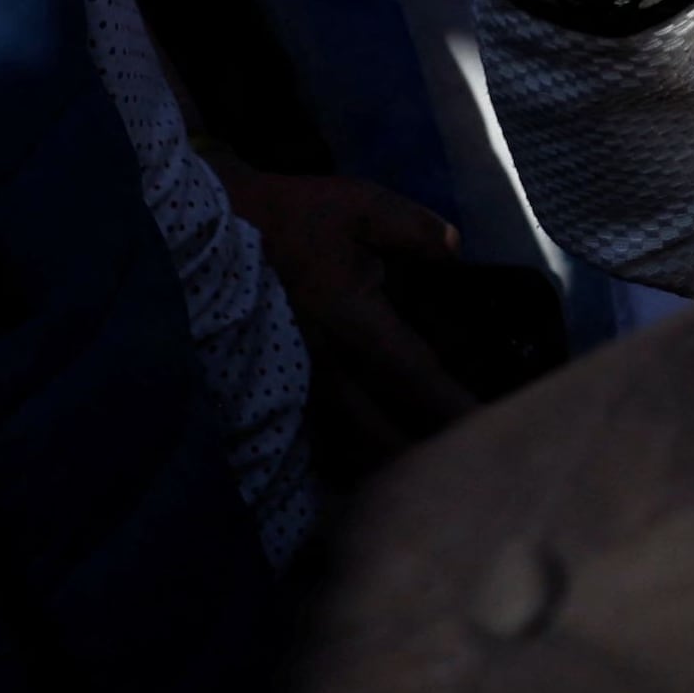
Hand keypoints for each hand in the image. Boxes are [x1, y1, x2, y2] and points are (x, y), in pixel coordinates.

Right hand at [218, 165, 481, 471]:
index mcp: (350, 322)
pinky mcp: (271, 399)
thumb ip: (409, 228)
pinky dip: (348, 466)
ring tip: (428, 486)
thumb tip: (455, 247)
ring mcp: (293, 392)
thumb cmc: (288, 219)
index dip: (454, 408)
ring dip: (388, 470)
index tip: (490, 431)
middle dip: (427, 461)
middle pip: (384, 438)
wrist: (202, 235)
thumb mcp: (355, 206)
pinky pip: (316, 448)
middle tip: (469, 473)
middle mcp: (324, 369)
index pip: (415, 378)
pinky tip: (374, 481)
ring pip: (348, 453)